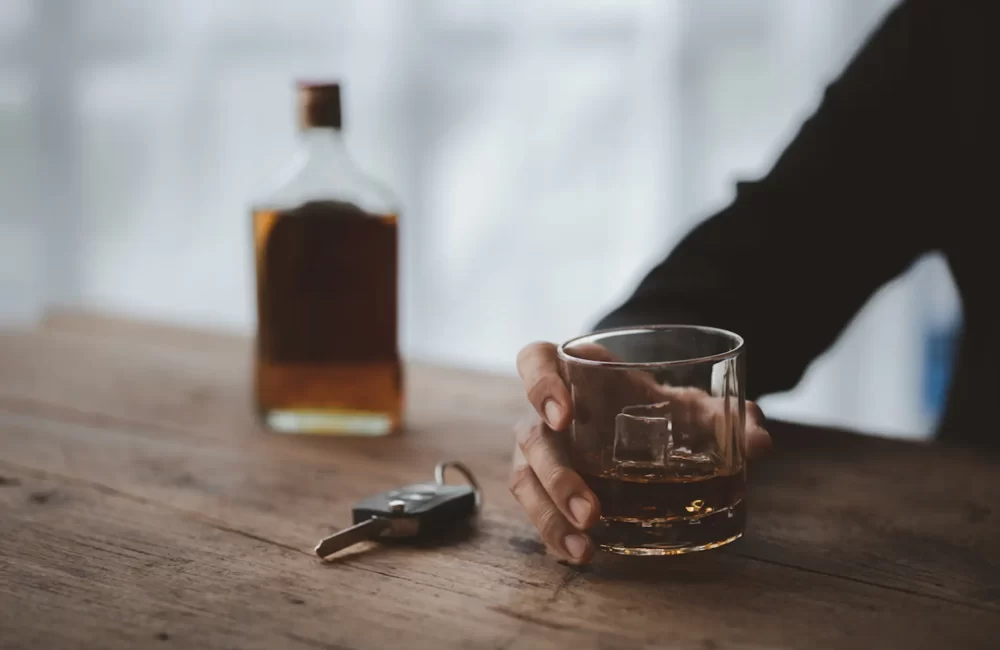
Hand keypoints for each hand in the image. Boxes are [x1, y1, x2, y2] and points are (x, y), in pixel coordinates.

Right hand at [510, 341, 771, 563]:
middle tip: (592, 511)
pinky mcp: (544, 486)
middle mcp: (544, 412)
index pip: (535, 362)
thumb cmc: (655, 404)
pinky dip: (555, 534)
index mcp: (571, 372)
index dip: (540, 385)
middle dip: (557, 477)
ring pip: (526, 480)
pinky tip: (581, 555)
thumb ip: (723, 415)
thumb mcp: (688, 403)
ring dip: (551, 516)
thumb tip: (759, 440)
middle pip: (530, 436)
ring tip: (587, 546)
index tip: (563, 414)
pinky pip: (536, 510)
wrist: (643, 421)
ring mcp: (540, 451)